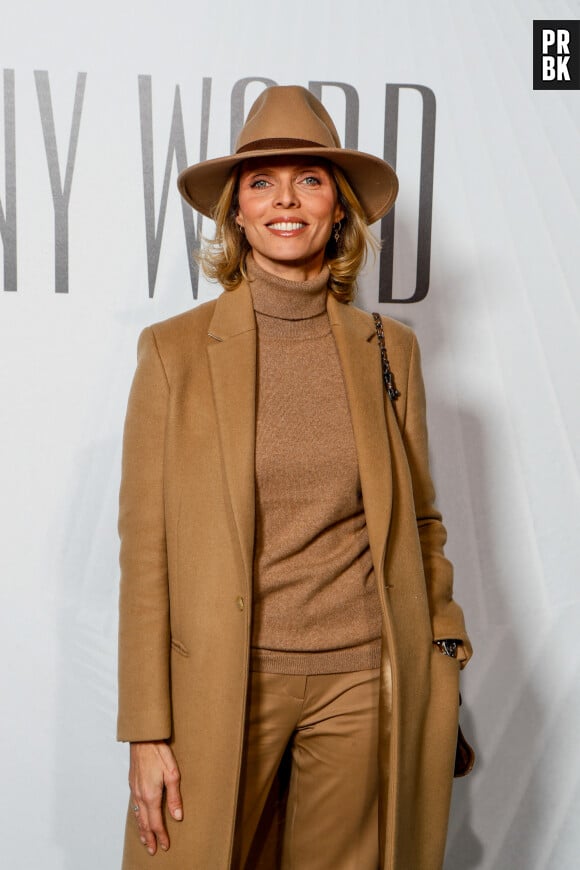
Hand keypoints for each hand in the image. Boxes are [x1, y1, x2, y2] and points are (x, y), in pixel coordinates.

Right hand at [129, 741, 182, 855]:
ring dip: (141, 830)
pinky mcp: (132, 784)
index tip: (165, 846)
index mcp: (151, 796)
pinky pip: (133, 806)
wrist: (143, 738)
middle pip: (144, 823)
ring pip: (136, 816)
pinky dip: (136, 817)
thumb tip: (178, 816)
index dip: (161, 835)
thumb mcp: (172, 773)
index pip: (155, 822)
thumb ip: (175, 796)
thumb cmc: (159, 752)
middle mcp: (140, 796)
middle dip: (148, 838)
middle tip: (152, 850)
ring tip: (144, 840)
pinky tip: (138, 818)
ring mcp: (134, 790)